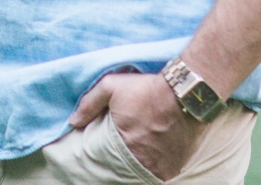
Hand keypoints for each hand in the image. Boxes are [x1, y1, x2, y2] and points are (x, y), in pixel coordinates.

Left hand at [69, 72, 205, 180]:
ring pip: (142, 172)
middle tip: (122, 151)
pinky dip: (155, 167)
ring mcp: (160, 166)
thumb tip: (73, 121)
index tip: (104, 149)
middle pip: (124, 169)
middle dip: (121, 162)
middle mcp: (141, 160)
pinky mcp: (175, 167)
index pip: (105, 160)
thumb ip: (89, 103)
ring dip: (138, 165)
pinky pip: (160, 174)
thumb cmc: (147, 89)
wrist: (187, 93)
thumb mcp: (111, 86)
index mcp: (122, 144)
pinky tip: (153, 155)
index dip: (104, 156)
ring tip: (138, 152)